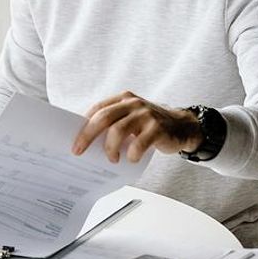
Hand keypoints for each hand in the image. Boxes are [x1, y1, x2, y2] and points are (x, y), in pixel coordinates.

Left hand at [71, 91, 201, 163]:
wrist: (183, 126)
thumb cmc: (151, 125)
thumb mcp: (132, 118)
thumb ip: (114, 124)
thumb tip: (88, 142)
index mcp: (123, 100)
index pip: (98, 109)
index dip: (83, 125)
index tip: (74, 142)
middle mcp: (133, 104)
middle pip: (104, 117)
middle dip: (88, 136)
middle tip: (80, 151)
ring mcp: (146, 114)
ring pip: (118, 130)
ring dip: (110, 148)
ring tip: (112, 159)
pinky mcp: (158, 128)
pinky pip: (139, 143)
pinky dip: (132, 154)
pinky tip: (131, 159)